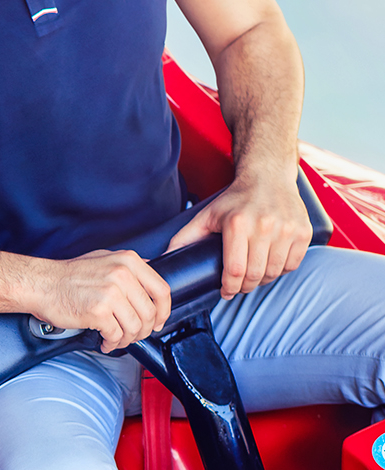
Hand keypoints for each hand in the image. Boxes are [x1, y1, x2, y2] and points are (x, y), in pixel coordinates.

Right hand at [30, 250, 171, 352]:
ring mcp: (111, 293)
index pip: (162, 290)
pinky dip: (112, 343)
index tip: (157, 320)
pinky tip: (105, 340)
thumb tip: (151, 278)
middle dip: (143, 330)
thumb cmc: (68, 275)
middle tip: (133, 334)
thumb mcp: (103, 259)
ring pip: (135, 327)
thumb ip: (129, 268)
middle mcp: (122, 275)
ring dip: (127, 339)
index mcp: (128, 261)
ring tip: (116, 338)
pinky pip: (116, 335)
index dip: (164, 311)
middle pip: (150, 313)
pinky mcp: (98, 312)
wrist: (40, 284)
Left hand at [166, 174, 311, 297]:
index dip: (230, 288)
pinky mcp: (304, 232)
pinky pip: (293, 264)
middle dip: (245, 287)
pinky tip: (270, 264)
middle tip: (239, 287)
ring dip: (263, 280)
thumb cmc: (234, 200)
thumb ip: (185, 238)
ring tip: (253, 276)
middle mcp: (265, 226)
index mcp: (237, 224)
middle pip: (255, 275)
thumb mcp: (206, 216)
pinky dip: (281, 270)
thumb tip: (164, 258)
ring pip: (275, 272)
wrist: (268, 177)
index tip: (226, 292)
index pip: (235, 270)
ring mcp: (287, 229)